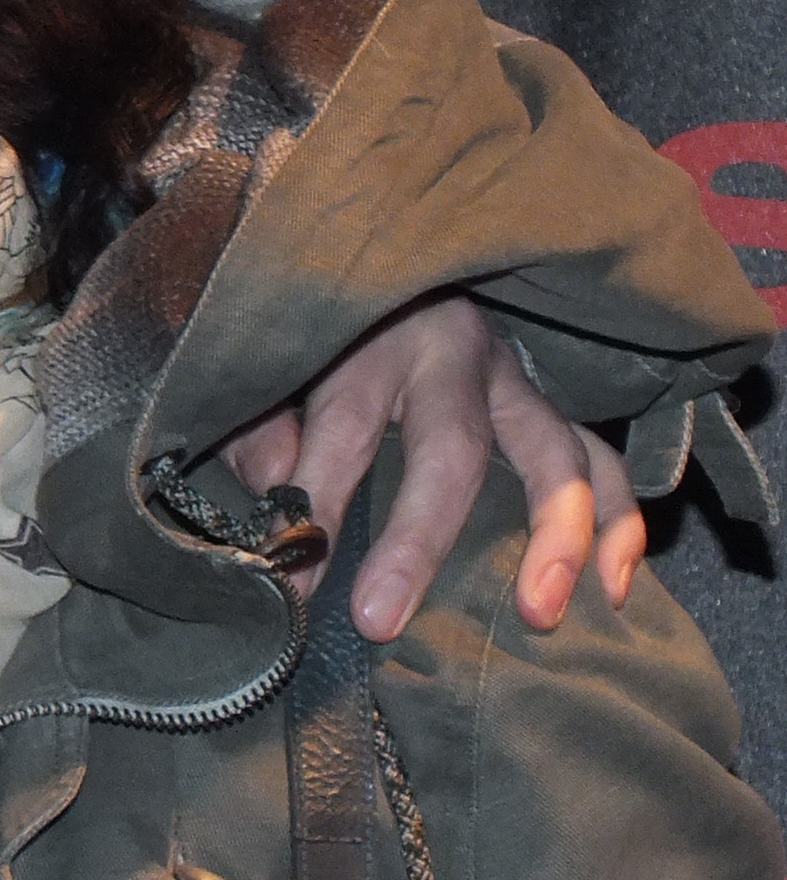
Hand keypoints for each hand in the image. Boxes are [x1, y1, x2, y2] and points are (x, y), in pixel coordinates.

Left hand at [221, 296, 642, 639]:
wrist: (399, 260)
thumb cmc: (324, 334)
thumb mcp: (272, 364)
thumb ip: (262, 433)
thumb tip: (281, 504)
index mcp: (370, 339)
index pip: (344, 427)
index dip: (314, 505)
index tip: (289, 578)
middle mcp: (454, 355)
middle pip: (451, 449)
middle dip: (417, 541)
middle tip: (381, 619)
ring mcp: (518, 383)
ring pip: (558, 454)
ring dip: (556, 537)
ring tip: (539, 612)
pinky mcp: (557, 409)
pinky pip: (606, 464)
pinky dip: (619, 525)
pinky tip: (612, 590)